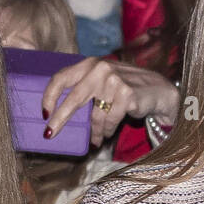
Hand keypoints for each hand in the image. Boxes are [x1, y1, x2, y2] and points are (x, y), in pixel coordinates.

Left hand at [42, 57, 179, 145]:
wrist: (159, 91)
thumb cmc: (125, 88)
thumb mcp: (102, 81)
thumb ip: (83, 87)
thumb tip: (56, 112)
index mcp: (90, 64)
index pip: (61, 78)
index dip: (49, 96)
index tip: (44, 113)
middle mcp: (100, 69)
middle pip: (73, 98)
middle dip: (60, 119)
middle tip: (50, 133)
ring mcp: (114, 80)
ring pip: (94, 115)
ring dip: (94, 131)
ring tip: (95, 140)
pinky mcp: (126, 94)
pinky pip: (109, 120)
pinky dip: (107, 130)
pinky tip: (107, 134)